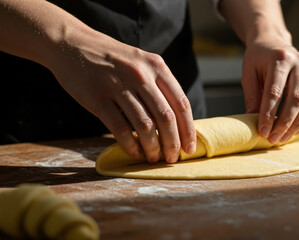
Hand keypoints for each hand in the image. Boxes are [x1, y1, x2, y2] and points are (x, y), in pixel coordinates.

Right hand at [49, 31, 195, 162]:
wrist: (72, 44)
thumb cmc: (112, 58)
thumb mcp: (141, 62)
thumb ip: (158, 85)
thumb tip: (176, 122)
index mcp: (156, 66)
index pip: (181, 104)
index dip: (188, 130)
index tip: (190, 148)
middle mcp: (140, 75)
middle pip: (166, 117)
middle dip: (173, 143)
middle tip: (172, 158)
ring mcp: (118, 85)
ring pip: (145, 125)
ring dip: (152, 147)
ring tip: (153, 158)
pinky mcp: (97, 98)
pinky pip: (119, 128)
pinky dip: (130, 145)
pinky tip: (134, 152)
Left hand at [242, 36, 298, 143]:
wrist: (273, 42)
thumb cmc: (258, 58)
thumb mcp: (249, 73)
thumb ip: (251, 95)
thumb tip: (252, 119)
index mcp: (280, 58)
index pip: (275, 92)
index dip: (268, 114)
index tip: (263, 131)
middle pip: (295, 99)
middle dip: (284, 123)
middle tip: (273, 138)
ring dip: (296, 125)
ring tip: (283, 138)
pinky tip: (294, 131)